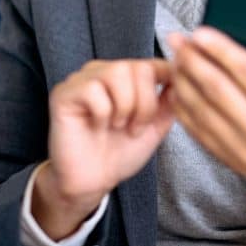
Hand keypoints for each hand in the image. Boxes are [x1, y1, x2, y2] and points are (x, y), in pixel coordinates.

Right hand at [32, 58, 173, 238]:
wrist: (92, 182)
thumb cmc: (120, 153)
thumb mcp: (154, 127)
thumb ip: (169, 103)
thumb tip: (182, 78)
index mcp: (125, 77)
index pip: (153, 63)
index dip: (166, 82)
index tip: (169, 105)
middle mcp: (103, 71)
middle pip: (138, 67)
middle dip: (145, 104)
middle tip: (134, 128)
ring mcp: (81, 80)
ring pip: (117, 73)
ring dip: (124, 107)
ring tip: (117, 126)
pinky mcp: (64, 93)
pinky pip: (93, 90)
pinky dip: (102, 113)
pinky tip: (97, 126)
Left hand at [168, 8, 245, 217]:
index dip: (221, 50)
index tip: (201, 32)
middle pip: (217, 90)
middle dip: (193, 60)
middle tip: (178, 39)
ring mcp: (243, 149)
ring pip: (202, 111)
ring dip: (183, 81)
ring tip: (174, 57)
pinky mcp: (230, 159)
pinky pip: (198, 132)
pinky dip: (183, 108)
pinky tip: (175, 87)